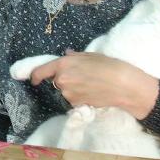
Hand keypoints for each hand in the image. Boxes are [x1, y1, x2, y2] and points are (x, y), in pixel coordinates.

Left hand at [29, 50, 158, 119]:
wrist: (124, 85)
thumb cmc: (109, 66)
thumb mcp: (90, 55)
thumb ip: (74, 56)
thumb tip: (66, 54)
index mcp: (63, 64)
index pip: (41, 71)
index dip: (36, 75)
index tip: (35, 79)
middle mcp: (62, 80)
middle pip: (56, 81)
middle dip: (65, 80)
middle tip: (81, 77)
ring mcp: (68, 94)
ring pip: (65, 91)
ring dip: (73, 89)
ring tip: (90, 84)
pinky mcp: (76, 105)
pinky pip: (73, 100)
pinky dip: (80, 97)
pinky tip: (93, 92)